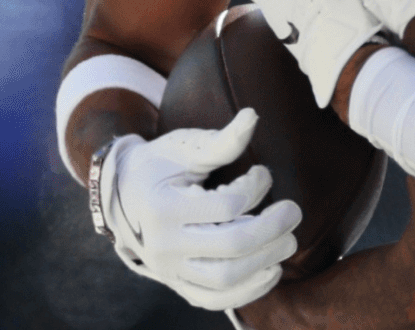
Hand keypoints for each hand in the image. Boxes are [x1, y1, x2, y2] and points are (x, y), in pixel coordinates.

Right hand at [98, 108, 301, 309]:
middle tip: (293, 211)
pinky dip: (248, 291)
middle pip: (231, 247)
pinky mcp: (177, 284)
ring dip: (266, 261)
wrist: (121, 197)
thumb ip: (221, 141)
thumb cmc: (158, 166)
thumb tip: (253, 116)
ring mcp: (169, 270)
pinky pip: (214, 299)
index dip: (256, 187)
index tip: (262, 172)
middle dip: (272, 229)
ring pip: (225, 279)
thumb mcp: (184, 148)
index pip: (227, 206)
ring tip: (288, 241)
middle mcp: (163, 245)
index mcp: (163, 208)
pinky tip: (271, 270)